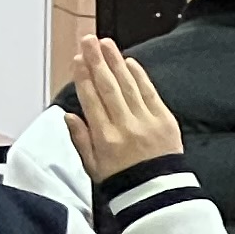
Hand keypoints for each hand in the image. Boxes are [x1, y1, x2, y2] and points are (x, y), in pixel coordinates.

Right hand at [66, 35, 185, 181]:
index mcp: (104, 138)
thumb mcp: (92, 165)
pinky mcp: (164, 120)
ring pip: (128, 85)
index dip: (84, 78)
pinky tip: (129, 62)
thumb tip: (70, 116)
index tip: (78, 60)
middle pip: (108, 87)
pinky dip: (139, 76)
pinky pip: (150, 93)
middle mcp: (125, 126)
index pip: (91, 101)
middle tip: (88, 41)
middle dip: (97, 61)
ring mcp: (147, 121)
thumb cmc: (123, 181)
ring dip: (116, 62)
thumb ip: (81, 139)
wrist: (158, 192)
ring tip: (106, 44)